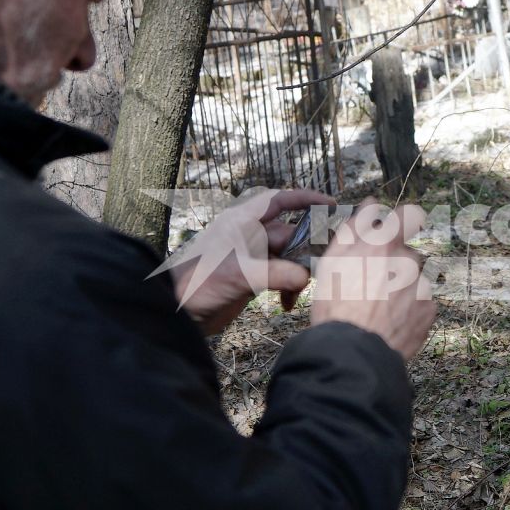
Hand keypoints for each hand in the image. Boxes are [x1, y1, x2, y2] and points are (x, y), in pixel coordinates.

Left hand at [161, 187, 333, 334]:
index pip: (279, 201)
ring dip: (297, 274)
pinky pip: (280, 276)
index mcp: (243, 222)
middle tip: (323, 266)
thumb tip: (306, 277)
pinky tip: (287, 304)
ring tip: (298, 293)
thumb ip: (277, 274)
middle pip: (289, 234)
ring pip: (287, 258)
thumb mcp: (241, 275)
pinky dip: (287, 287)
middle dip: (306, 250)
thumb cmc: (200, 282)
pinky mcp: (252, 277)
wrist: (178, 310)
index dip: (305, 199)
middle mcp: (249, 235)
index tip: (331, 204)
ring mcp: (251, 257)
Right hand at [309, 200, 434, 362]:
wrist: (353, 351)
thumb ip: (355, 228)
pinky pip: (421, 302)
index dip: (404, 220)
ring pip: (413, 280)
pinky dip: (409, 309)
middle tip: (369, 289)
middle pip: (405, 255)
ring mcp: (422, 285)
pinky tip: (390, 321)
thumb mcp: (333, 261)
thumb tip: (370, 203)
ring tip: (378, 309)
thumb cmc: (336, 306)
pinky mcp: (429, 309)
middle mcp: (408, 260)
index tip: (397, 230)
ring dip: (400, 289)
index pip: (408, 215)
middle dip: (392, 266)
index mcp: (384, 244)